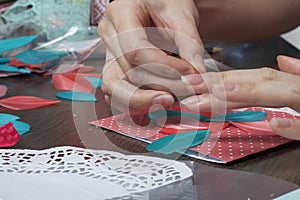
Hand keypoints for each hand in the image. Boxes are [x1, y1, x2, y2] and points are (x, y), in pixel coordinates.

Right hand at [99, 0, 204, 113]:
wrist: (158, 3)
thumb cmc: (168, 2)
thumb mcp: (182, 15)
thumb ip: (190, 44)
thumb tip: (197, 75)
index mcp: (120, 13)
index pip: (136, 51)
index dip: (164, 68)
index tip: (189, 74)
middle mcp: (109, 34)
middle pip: (126, 73)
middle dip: (157, 88)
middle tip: (184, 92)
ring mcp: (108, 53)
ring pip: (114, 88)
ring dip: (142, 101)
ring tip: (169, 101)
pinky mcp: (114, 66)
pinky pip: (116, 92)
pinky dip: (135, 101)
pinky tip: (156, 100)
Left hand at [181, 55, 299, 139]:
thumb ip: (291, 78)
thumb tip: (282, 61)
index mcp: (290, 83)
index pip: (250, 78)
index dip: (220, 79)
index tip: (192, 81)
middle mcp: (298, 89)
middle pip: (257, 82)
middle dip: (221, 83)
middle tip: (189, 86)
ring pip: (281, 94)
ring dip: (247, 92)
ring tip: (218, 93)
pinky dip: (295, 125)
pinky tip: (276, 124)